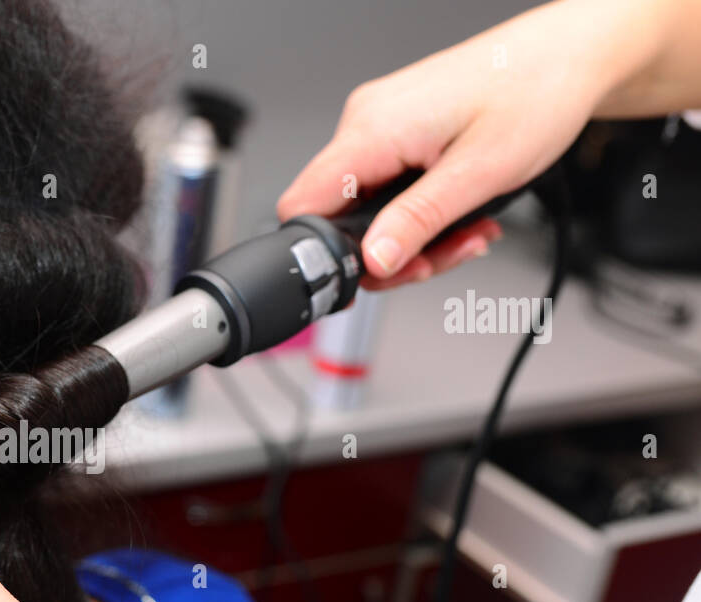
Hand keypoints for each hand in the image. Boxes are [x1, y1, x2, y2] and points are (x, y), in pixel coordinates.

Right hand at [276, 0, 672, 288]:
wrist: (570, 55)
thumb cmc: (536, 94)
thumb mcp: (478, 175)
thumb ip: (417, 221)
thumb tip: (372, 260)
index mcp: (373, 128)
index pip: (303, 203)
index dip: (327, 252)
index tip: (371, 275)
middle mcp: (366, 121)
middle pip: (340, 215)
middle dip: (392, 250)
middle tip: (439, 258)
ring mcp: (381, 123)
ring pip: (370, 207)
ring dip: (415, 234)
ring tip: (466, 233)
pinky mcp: (399, 128)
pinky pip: (390, 186)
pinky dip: (422, 211)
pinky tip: (461, 212)